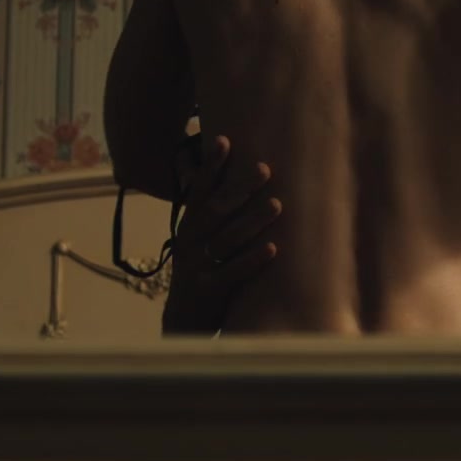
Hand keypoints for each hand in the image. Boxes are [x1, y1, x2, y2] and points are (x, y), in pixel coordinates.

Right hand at [161, 135, 281, 334]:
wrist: (183, 320)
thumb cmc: (200, 271)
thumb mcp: (198, 241)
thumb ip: (212, 214)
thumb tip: (233, 179)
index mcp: (188, 227)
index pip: (199, 191)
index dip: (211, 166)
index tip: (225, 140)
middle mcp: (190, 243)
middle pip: (216, 210)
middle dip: (240, 188)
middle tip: (265, 168)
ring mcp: (198, 267)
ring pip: (227, 240)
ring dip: (252, 221)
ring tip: (277, 204)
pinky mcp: (209, 291)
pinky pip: (233, 272)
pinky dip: (252, 260)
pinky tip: (273, 248)